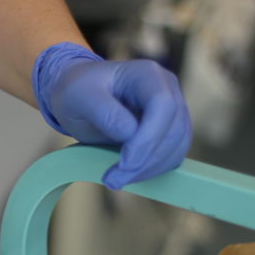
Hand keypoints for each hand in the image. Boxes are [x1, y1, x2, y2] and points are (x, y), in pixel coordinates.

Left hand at [32, 42, 191, 188]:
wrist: (78, 95)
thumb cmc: (78, 92)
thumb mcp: (81, 98)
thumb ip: (105, 113)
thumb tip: (129, 133)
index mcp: (148, 75)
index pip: (163, 106)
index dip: (148, 138)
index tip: (124, 163)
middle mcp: (167, 90)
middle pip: (173, 130)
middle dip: (145, 161)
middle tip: (113, 180)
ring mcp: (172, 111)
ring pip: (176, 147)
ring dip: (148, 170)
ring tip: (115, 179)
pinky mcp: (168, 132)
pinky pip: (171, 156)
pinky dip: (152, 170)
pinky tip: (127, 175)